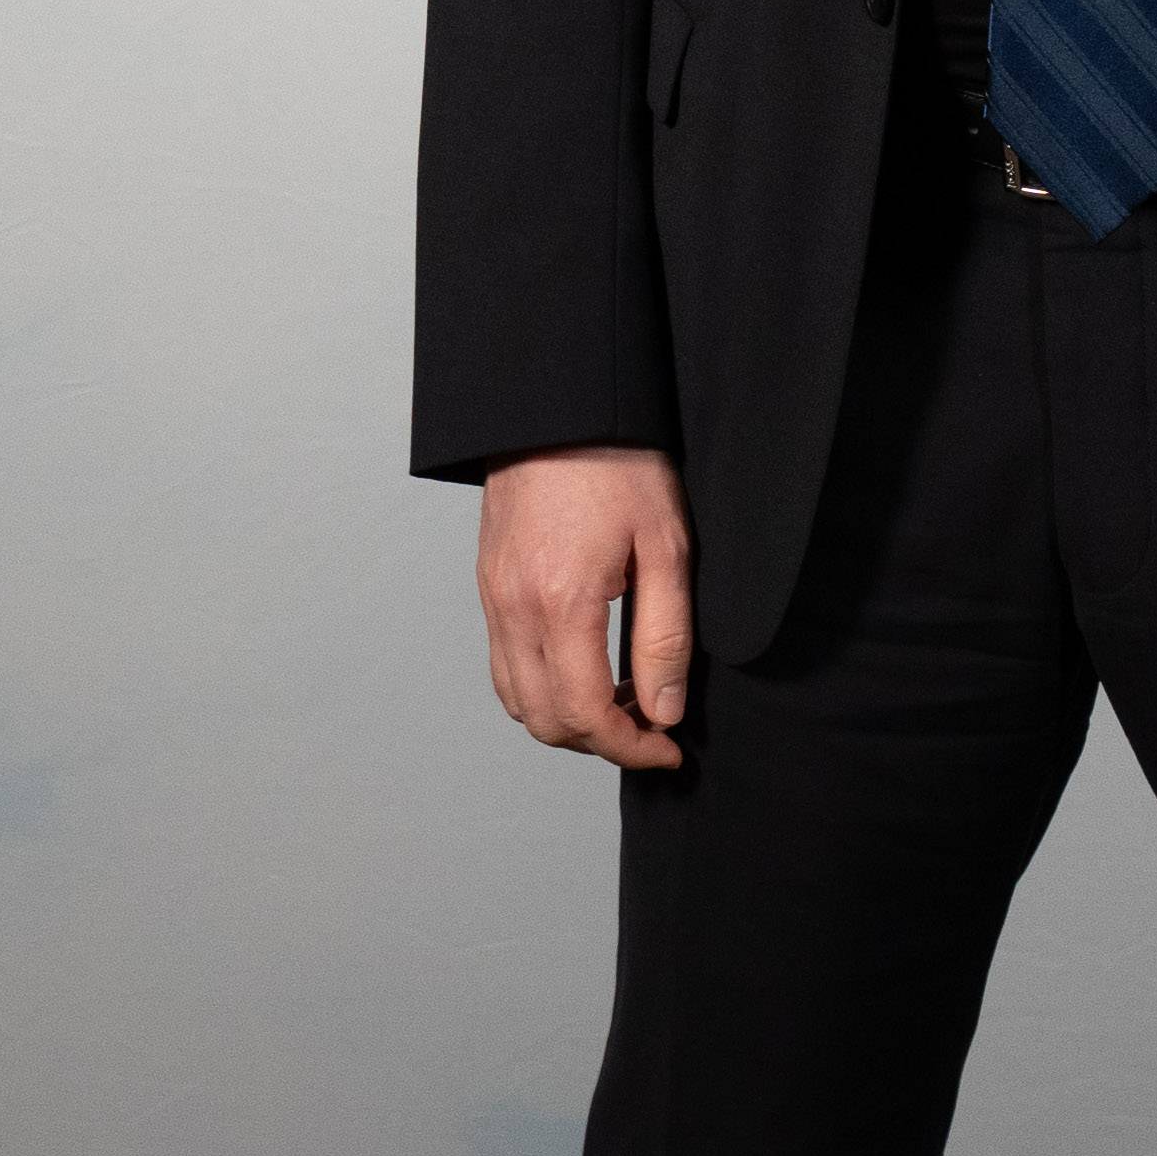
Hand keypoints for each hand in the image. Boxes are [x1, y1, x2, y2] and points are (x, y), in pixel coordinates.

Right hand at [476, 443, 696, 772]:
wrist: (559, 406)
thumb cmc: (620, 464)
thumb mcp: (666, 546)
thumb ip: (665, 636)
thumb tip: (665, 710)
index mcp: (560, 604)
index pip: (585, 714)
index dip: (630, 748)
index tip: (668, 749)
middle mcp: (514, 609)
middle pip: (545, 721)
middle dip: (600, 742)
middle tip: (652, 729)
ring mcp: (492, 599)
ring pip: (517, 701)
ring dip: (567, 720)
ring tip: (622, 704)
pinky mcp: (488, 585)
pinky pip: (503, 665)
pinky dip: (540, 689)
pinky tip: (584, 671)